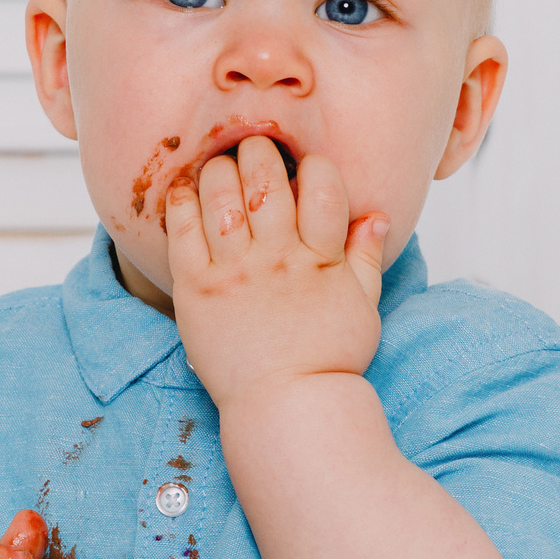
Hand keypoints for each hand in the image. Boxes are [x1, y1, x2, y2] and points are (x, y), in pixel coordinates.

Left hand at [164, 135, 390, 411]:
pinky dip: (182, 202)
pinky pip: (182, 231)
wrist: (287, 408)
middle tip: (254, 150)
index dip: (312, 165)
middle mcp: (277, 259)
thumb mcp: (364, 308)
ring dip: (220, 169)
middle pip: (265, 179)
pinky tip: (186, 191)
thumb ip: (367, 257)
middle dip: (260, 152)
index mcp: (320, 259)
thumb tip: (377, 214)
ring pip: (221, 195)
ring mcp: (234, 273)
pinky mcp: (197, 290)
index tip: (303, 168)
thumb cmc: (328, 361)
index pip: (321, 186)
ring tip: (221, 167)